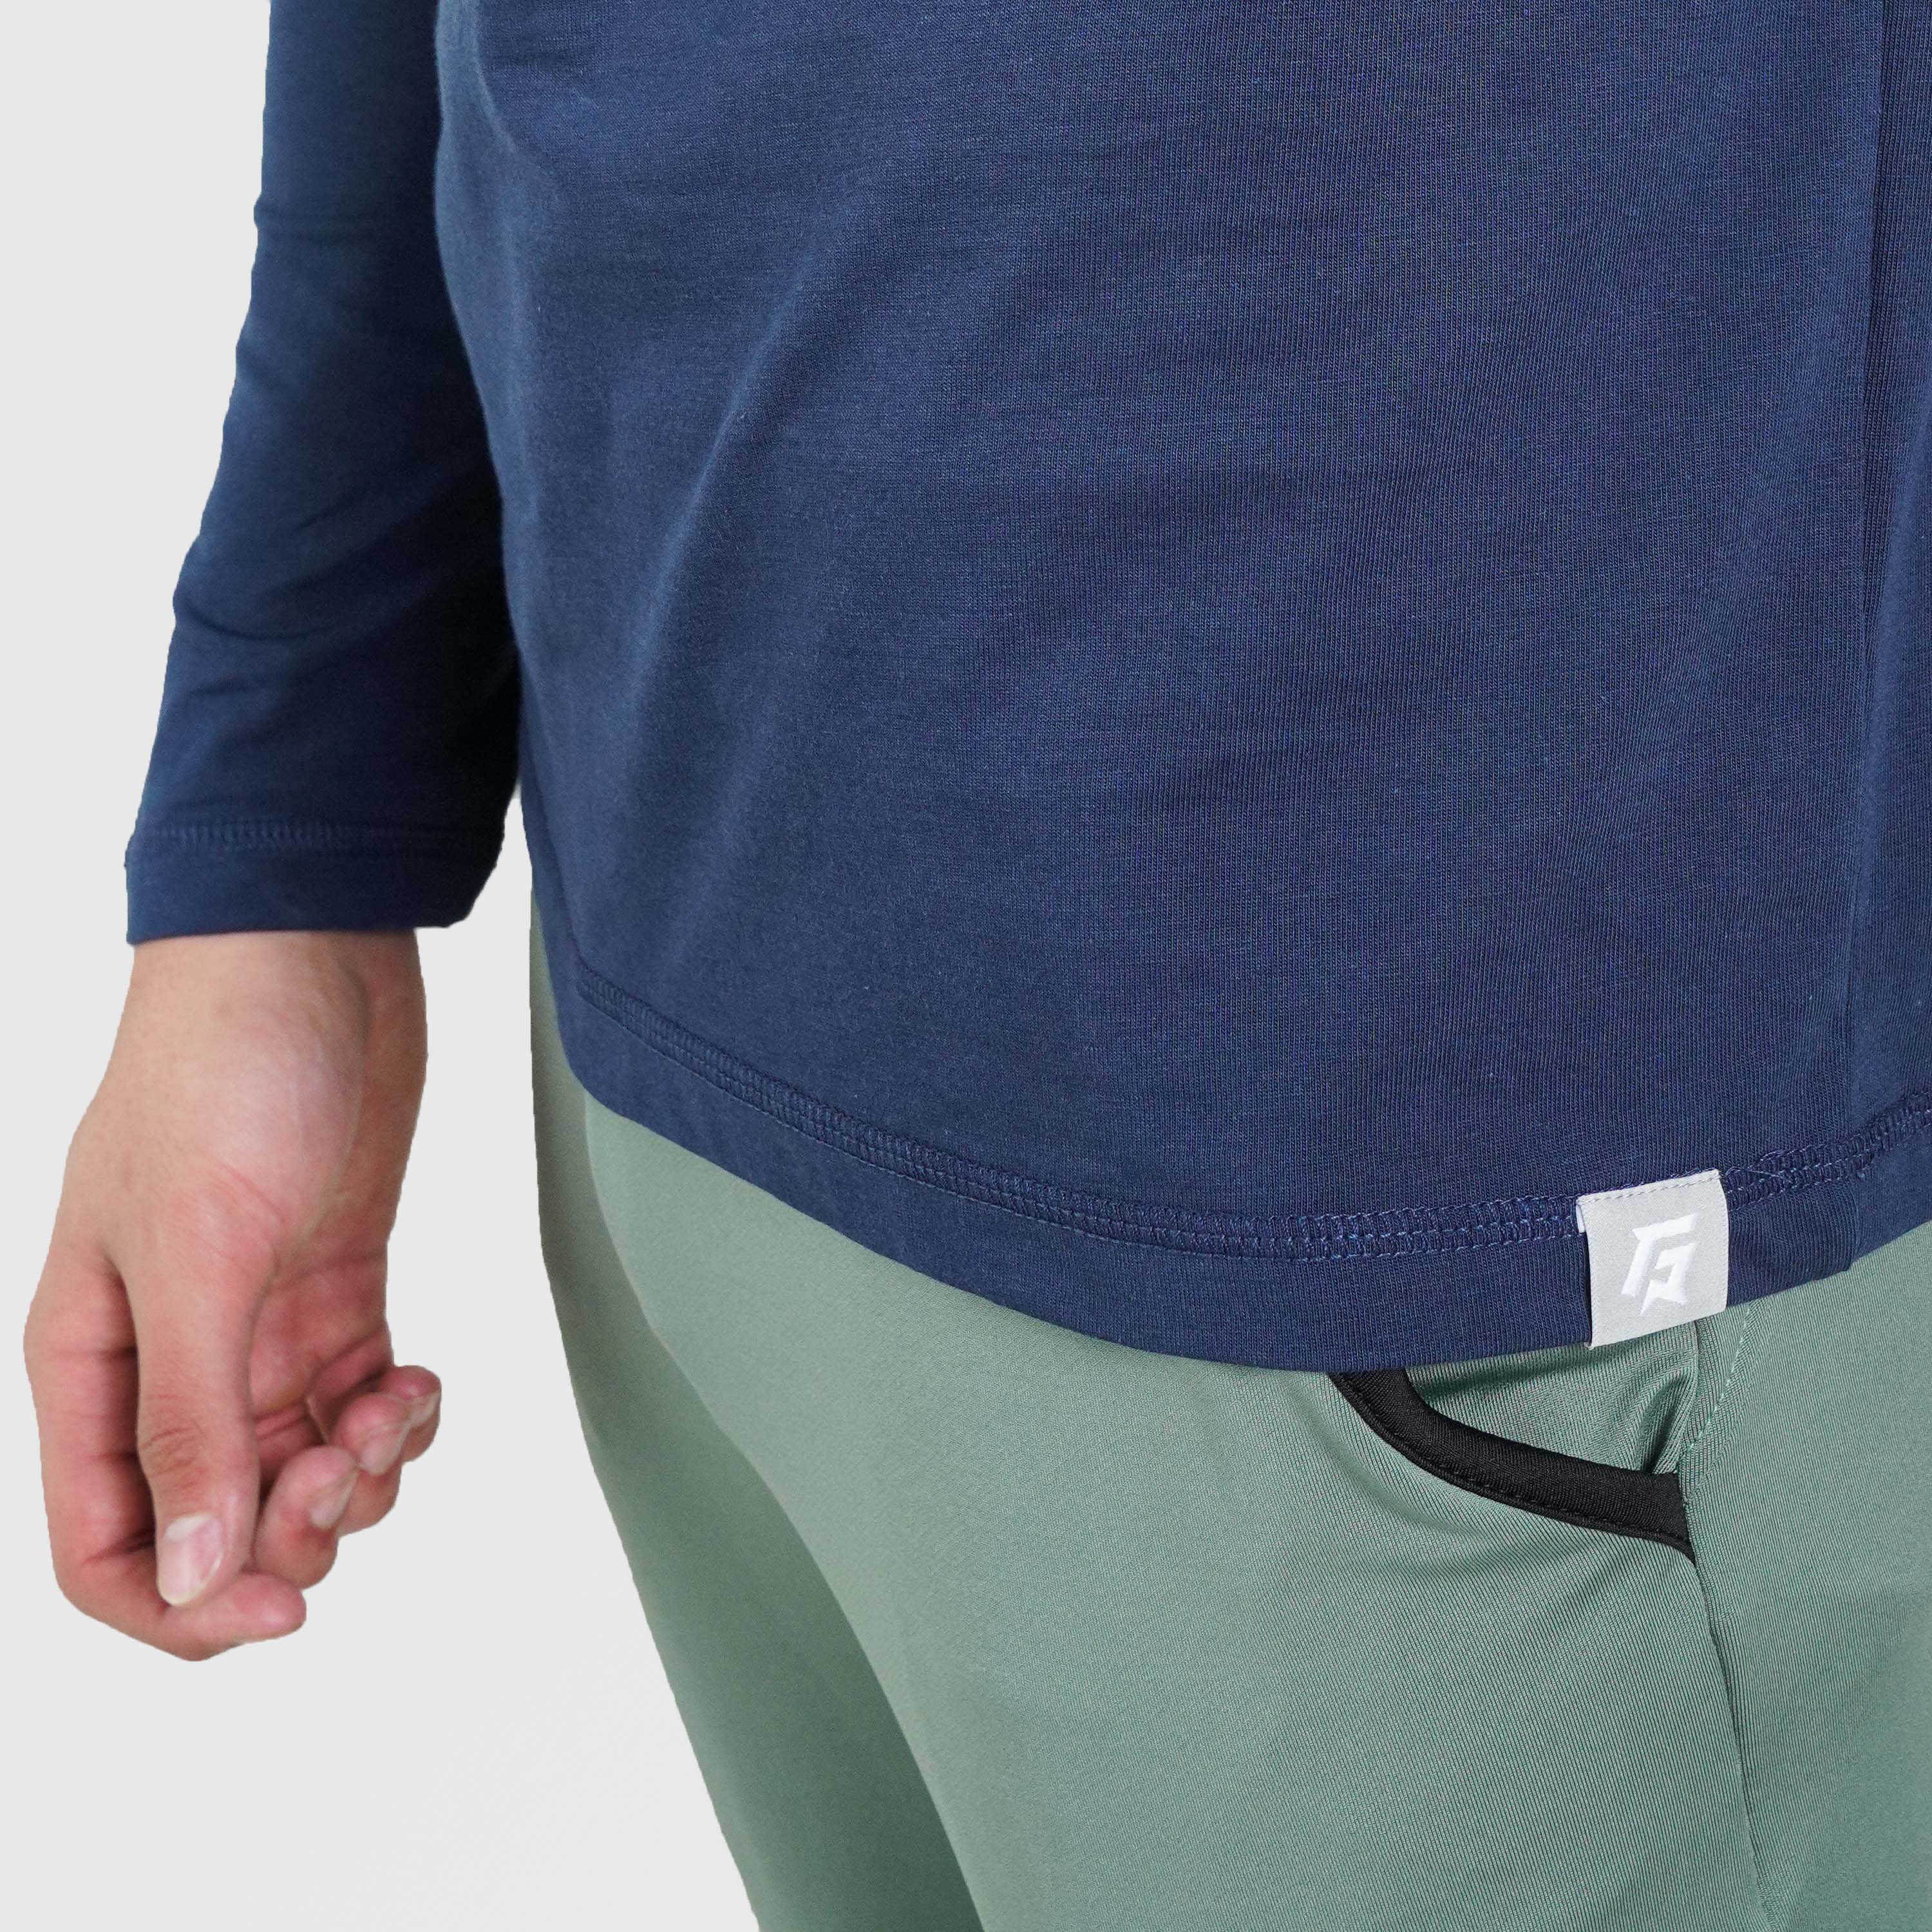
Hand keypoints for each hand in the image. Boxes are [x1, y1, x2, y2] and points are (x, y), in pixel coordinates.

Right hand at [24, 929, 439, 1658]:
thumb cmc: (223, 1076)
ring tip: (392, 1394)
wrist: (310, 958)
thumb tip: (196, 1579)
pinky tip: (415, 1375)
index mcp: (93, 1361)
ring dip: (360, 1470)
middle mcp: (170, 1361)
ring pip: (304, 1475)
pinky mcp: (334, 1295)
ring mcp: (256, 1331)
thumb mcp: (197, 1253)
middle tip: (349, 1452)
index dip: (186, 1607)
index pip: (108, 1548)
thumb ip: (193, 1421)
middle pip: (222, 1526)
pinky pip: (362, 1412)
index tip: (283, 1606)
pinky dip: (398, 1418)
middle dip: (296, 1526)